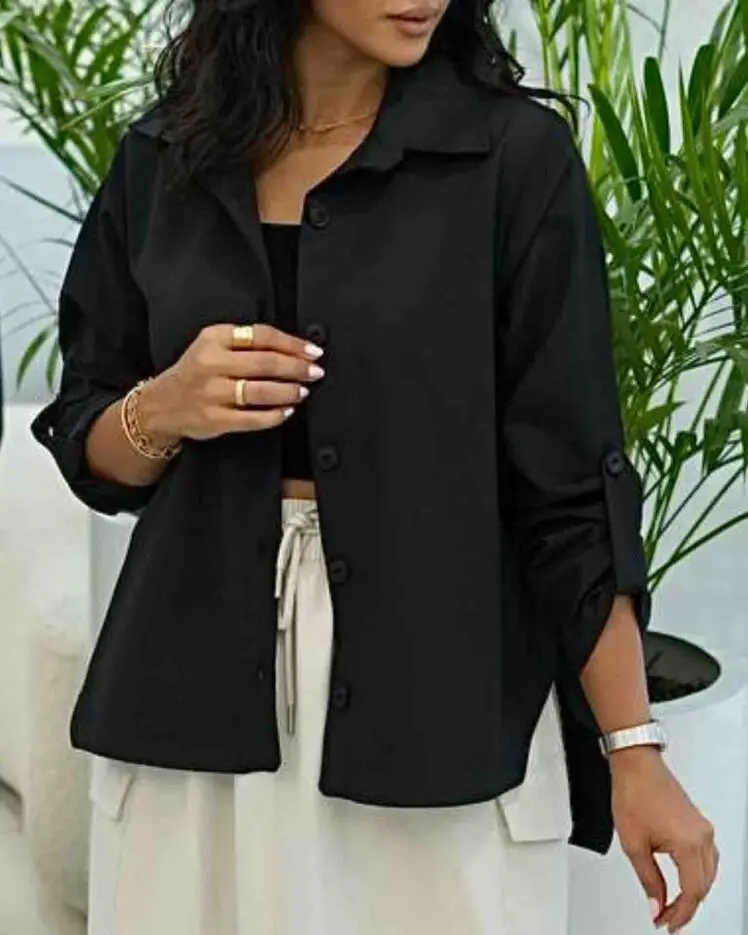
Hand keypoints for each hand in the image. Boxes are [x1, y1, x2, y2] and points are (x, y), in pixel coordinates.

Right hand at [140, 323, 324, 442]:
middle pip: (265, 363)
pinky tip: (287, 411)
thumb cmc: (196, 372)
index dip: (292, 343)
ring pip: (261, 391)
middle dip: (297, 368)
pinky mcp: (214, 419)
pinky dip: (275, 416)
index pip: (261, 335)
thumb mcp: (212, 345)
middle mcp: (211, 363)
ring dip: (289, 392)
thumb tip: (295, 349)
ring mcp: (212, 393)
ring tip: (303, 391)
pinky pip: (253, 419)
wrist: (160, 405)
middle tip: (315, 372)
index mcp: (213, 338)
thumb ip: (246, 342)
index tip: (313, 351)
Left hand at [611, 746, 718, 932]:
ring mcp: (703, 828)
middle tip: (666, 917)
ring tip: (672, 905)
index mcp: (689, 844)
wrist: (635, 764)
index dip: (679, 914)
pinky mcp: (699, 822)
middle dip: (686, 906)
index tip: (666, 924)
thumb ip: (648, 880)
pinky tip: (684, 881)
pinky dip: (696, 874)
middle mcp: (702, 836)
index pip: (692, 893)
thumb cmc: (633, 792)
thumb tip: (656, 905)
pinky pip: (706, 857)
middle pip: (703, 885)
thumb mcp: (634, 844)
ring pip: (708, 873)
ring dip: (693, 891)